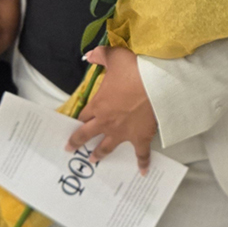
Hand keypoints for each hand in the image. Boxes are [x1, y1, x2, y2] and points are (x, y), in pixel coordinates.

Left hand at [67, 46, 156, 171]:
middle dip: (77, 142)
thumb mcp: (115, 57)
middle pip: (87, 135)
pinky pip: (141, 154)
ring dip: (99, 154)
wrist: (157, 84)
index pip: (83, 115)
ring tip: (94, 160)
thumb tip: (90, 54)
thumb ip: (100, 55)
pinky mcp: (140, 138)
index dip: (79, 118)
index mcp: (98, 105)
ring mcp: (122, 133)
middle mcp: (106, 122)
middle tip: (70, 149)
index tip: (74, 123)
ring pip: (106, 147)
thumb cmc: (133, 70)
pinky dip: (142, 163)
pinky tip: (142, 172)